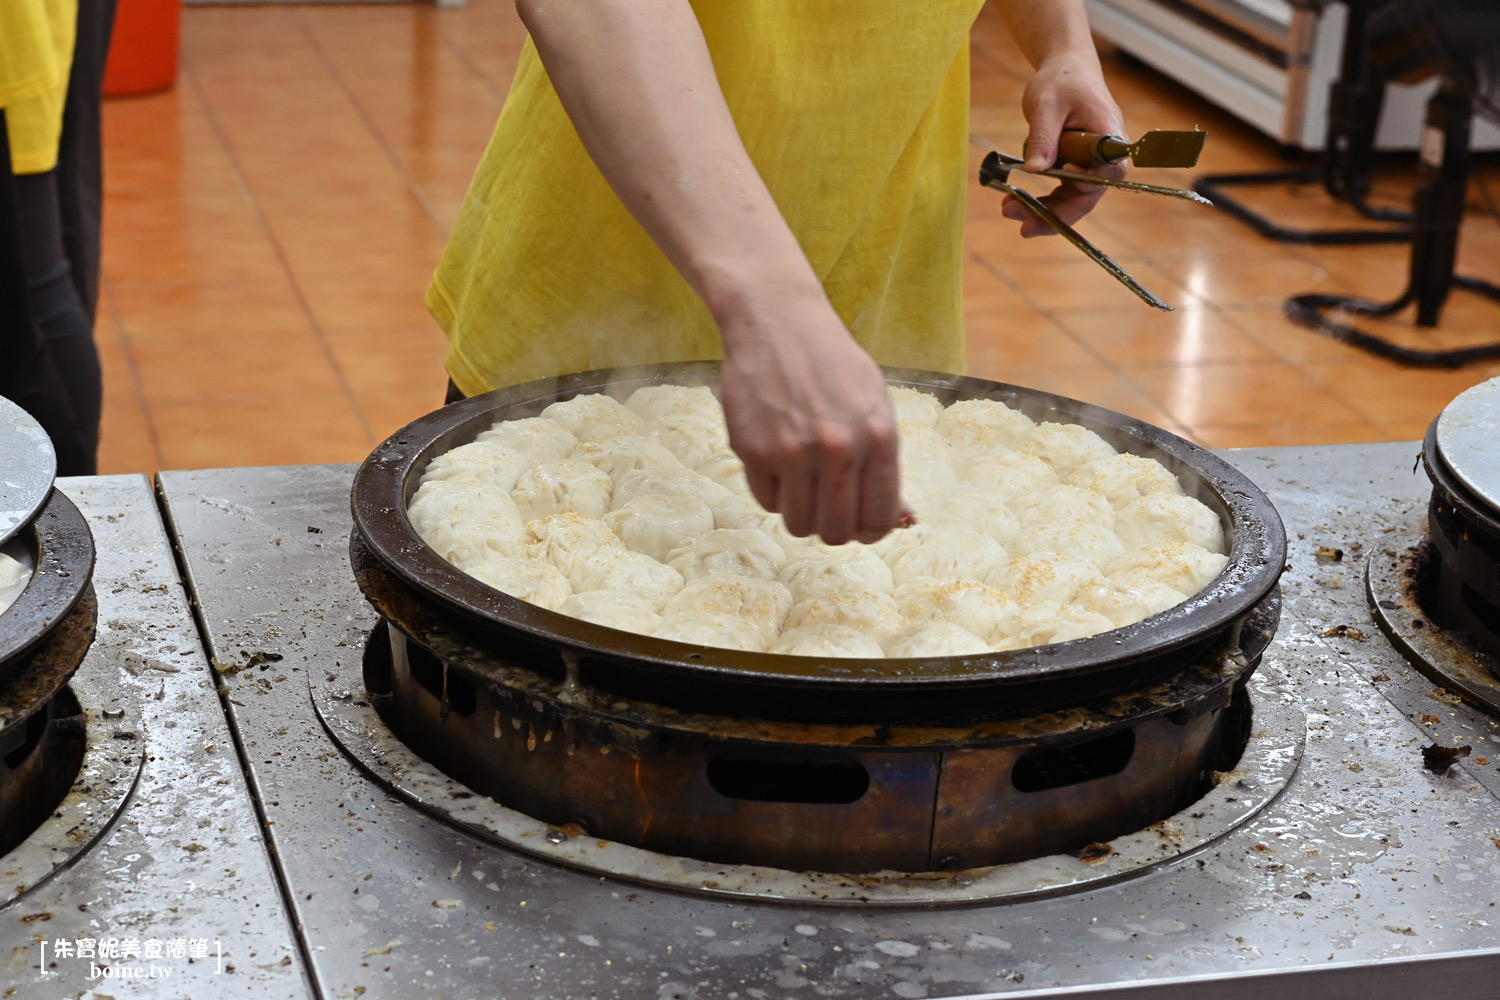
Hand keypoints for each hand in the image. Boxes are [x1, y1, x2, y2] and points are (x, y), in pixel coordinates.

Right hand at [715, 284, 911, 545]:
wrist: (777, 322)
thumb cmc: (833, 364)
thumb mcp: (875, 406)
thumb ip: (886, 465)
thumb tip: (903, 520)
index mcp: (878, 437)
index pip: (880, 518)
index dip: (872, 530)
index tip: (862, 522)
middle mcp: (838, 449)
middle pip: (836, 532)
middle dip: (835, 528)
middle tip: (829, 507)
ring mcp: (792, 452)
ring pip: (798, 524)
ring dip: (802, 513)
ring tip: (803, 484)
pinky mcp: (753, 451)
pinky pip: (767, 501)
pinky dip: (775, 491)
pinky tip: (779, 460)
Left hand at [1001, 52, 1127, 237]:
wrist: (1066, 69)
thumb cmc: (1061, 80)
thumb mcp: (1045, 105)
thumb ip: (1043, 137)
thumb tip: (1036, 170)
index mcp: (1108, 134)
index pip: (1107, 170)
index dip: (1086, 181)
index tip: (1063, 177)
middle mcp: (1106, 155)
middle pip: (1089, 195)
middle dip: (1057, 214)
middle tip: (1024, 227)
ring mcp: (1093, 164)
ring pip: (1074, 199)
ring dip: (1044, 211)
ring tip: (1009, 212)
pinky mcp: (1078, 167)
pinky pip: (1064, 191)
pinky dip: (1042, 201)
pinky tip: (1017, 205)